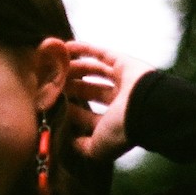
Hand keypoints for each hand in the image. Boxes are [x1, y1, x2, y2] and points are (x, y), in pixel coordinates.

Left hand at [64, 43, 156, 162]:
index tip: (52, 106)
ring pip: (95, 72)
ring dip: (75, 69)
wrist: (145, 109)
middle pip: (90, 91)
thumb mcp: (97, 148)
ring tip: (55, 66)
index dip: (71, 112)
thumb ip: (83, 147)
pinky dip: (84, 49)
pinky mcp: (124, 62)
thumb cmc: (121, 130)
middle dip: (71, 88)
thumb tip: (71, 142)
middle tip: (50, 83)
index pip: (88, 116)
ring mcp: (123, 80)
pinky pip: (102, 53)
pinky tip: (65, 46)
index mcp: (114, 122)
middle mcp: (119, 101)